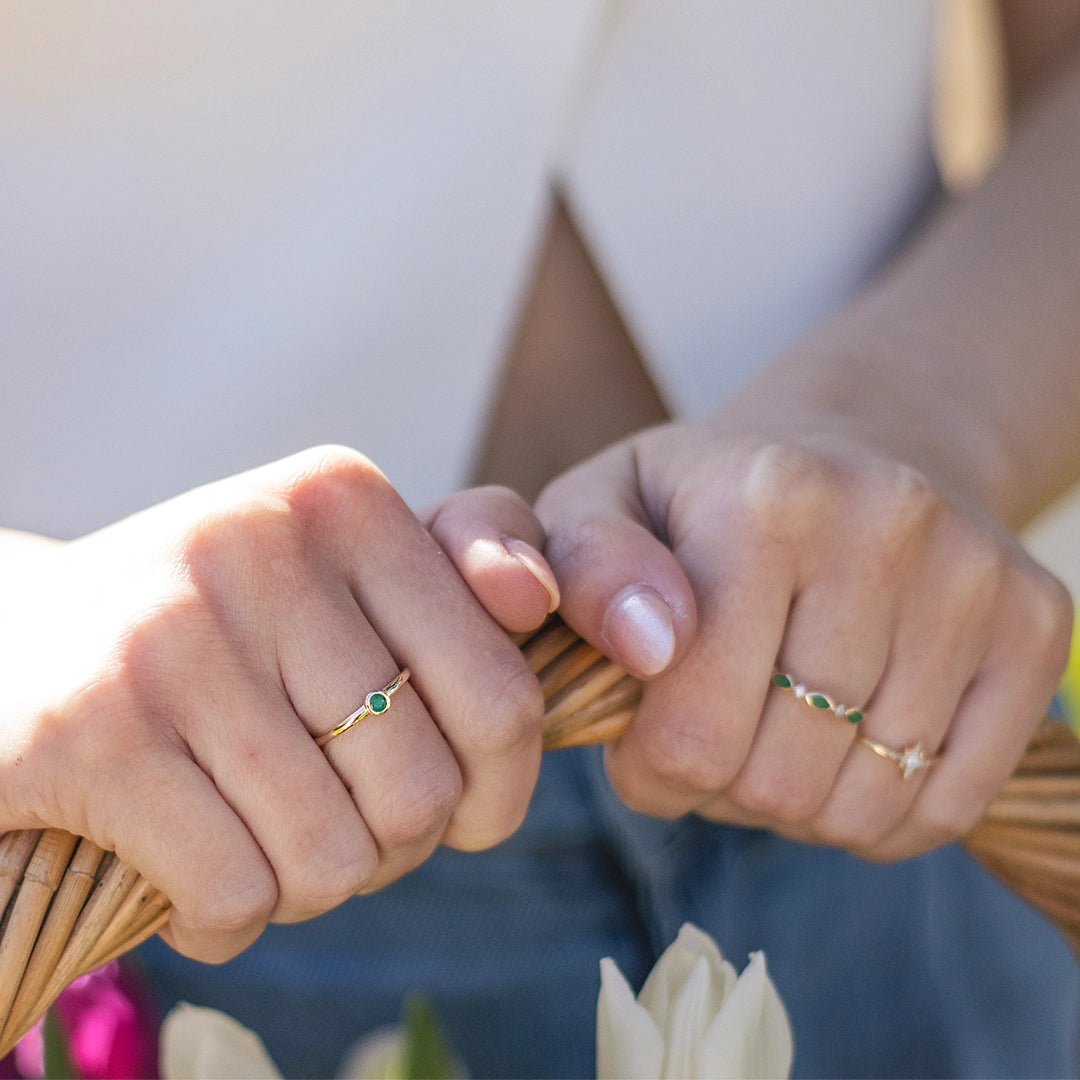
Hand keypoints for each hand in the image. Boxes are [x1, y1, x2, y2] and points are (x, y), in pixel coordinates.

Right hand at [0, 447, 555, 961]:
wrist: (12, 648)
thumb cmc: (214, 631)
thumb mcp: (337, 576)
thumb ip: (459, 572)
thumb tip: (534, 599)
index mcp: (345, 498)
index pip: (503, 691)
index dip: (499, 790)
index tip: (460, 813)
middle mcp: (265, 542)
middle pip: (421, 788)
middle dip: (389, 848)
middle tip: (332, 827)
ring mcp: (174, 632)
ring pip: (334, 856)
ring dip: (305, 889)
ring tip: (257, 843)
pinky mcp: (92, 728)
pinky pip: (236, 892)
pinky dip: (225, 921)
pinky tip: (189, 882)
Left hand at [535, 412, 1072, 860]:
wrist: (851, 448)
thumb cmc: (702, 502)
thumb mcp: (601, 506)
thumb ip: (581, 568)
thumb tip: (649, 644)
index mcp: (763, 498)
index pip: (689, 734)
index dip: (649, 767)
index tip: (645, 735)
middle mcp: (886, 525)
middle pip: (777, 781)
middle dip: (722, 785)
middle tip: (713, 731)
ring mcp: (974, 577)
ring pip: (862, 806)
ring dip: (796, 804)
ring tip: (774, 732)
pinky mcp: (1034, 627)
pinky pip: (948, 806)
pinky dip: (880, 815)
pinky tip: (843, 753)